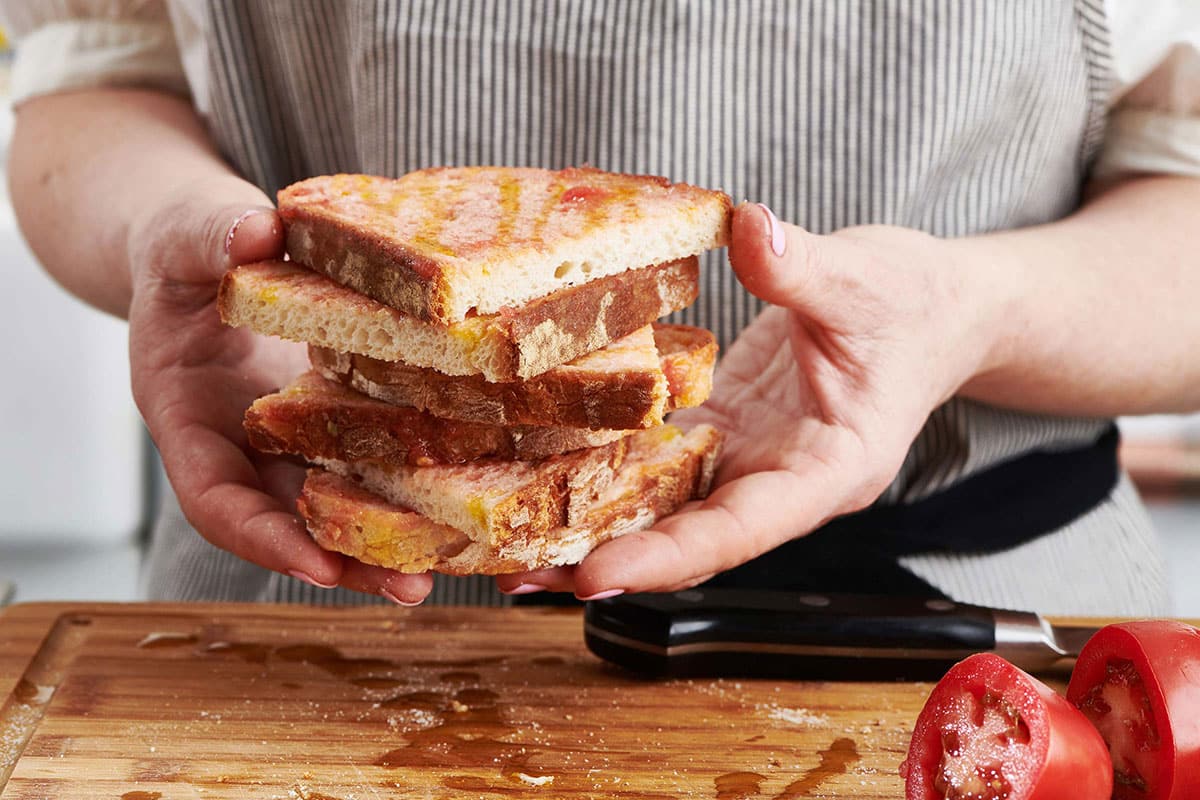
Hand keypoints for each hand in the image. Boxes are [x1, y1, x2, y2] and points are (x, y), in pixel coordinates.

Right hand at [126, 178, 432, 603]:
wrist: (208, 248)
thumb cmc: (186, 247)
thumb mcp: (185, 236)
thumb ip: (209, 239)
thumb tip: (252, 231)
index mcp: (187, 412)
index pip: (214, 496)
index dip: (260, 536)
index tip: (314, 565)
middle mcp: (241, 443)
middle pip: (287, 521)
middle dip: (345, 560)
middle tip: (408, 588)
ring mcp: (288, 438)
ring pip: (335, 502)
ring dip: (388, 539)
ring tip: (452, 565)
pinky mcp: (332, 421)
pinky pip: (369, 459)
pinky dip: (411, 484)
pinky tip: (465, 501)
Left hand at [497, 203, 995, 597]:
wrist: (928, 309)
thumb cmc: (913, 304)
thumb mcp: (866, 280)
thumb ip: (806, 268)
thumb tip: (749, 230)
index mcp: (826, 470)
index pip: (740, 530)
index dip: (667, 558)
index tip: (594, 575)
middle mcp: (778, 480)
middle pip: (687, 536)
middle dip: (606, 560)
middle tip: (518, 573)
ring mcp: (747, 460)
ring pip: (665, 506)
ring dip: (593, 523)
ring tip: (508, 541)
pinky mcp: (722, 430)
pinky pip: (658, 458)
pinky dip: (607, 470)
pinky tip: (547, 471)